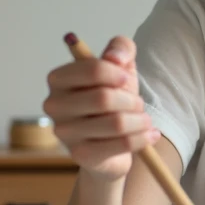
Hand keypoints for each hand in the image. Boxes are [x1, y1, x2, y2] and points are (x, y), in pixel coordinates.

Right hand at [43, 35, 159, 179]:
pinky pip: (121, 144)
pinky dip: (143, 138)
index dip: (118, 73)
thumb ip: (120, 49)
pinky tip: (150, 135)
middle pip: (103, 98)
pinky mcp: (80, 155)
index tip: (127, 79)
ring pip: (116, 123)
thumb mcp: (120, 68)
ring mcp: (64, 132)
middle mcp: (54, 105)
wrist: (111, 145)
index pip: (92, 69)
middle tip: (139, 105)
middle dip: (131, 101)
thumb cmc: (112, 102)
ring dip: (140, 120)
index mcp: (58, 79)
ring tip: (145, 121)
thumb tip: (115, 58)